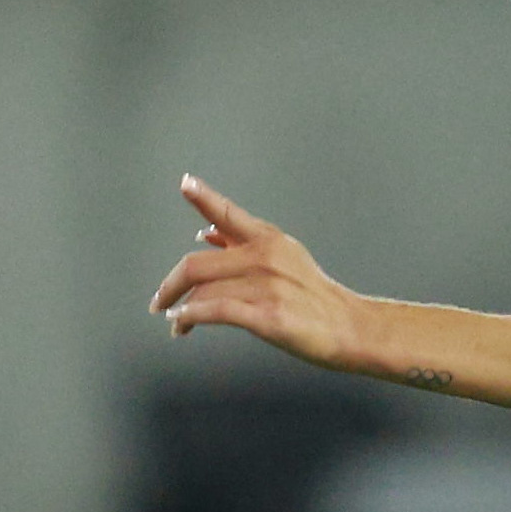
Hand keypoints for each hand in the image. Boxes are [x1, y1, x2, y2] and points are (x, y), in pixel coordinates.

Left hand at [149, 176, 363, 368]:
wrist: (350, 328)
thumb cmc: (316, 297)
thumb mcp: (286, 258)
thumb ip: (243, 244)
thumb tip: (207, 234)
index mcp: (270, 240)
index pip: (230, 213)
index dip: (204, 197)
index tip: (186, 184)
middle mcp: (265, 258)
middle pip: (197, 265)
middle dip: (170, 285)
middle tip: (160, 299)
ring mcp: (265, 287)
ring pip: (203, 292)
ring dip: (180, 308)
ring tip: (175, 319)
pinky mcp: (266, 316)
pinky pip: (214, 312)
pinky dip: (191, 317)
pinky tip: (183, 324)